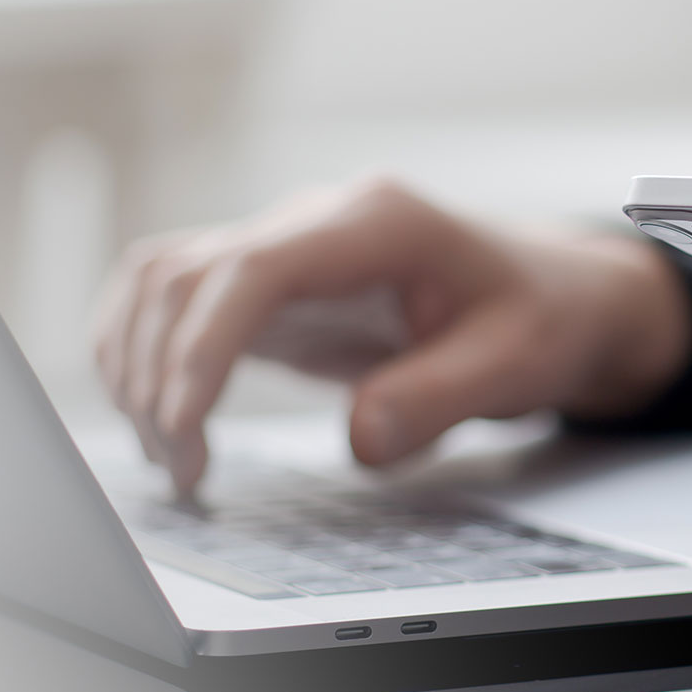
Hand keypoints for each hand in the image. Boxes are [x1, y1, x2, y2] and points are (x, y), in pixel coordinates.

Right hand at [93, 178, 691, 494]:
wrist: (554, 296)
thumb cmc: (540, 321)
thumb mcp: (515, 365)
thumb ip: (438, 398)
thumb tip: (360, 440)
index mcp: (375, 222)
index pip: (252, 268)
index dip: (201, 346)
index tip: (185, 426)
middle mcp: (315, 220)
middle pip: (184, 273)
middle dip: (158, 373)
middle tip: (182, 470)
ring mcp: (286, 246)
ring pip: (161, 281)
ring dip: (137, 365)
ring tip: (172, 459)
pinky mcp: (271, 284)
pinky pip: (175, 299)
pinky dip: (145, 354)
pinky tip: (161, 422)